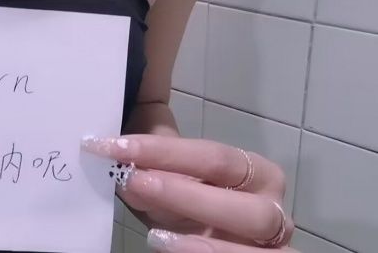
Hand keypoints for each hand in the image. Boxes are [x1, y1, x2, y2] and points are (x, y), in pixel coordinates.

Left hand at [81, 134, 298, 252]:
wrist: (191, 233)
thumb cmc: (181, 198)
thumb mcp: (163, 180)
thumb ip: (148, 167)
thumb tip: (122, 164)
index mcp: (255, 170)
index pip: (215, 156)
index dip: (165, 150)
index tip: (118, 146)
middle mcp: (271, 207)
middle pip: (240, 202)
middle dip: (184, 193)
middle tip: (135, 182)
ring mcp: (271, 246)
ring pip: (253, 246)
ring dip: (204, 242)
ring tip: (156, 237)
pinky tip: (172, 250)